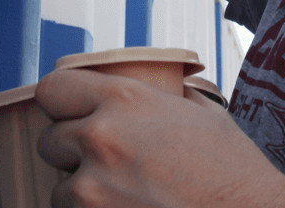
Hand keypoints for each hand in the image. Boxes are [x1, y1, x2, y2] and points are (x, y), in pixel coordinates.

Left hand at [35, 68, 284, 207]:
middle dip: (73, 151)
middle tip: (109, 162)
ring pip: (59, 188)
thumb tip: (159, 90)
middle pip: (50, 140)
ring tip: (127, 194)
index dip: (62, 103)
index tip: (70, 112)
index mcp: (126, 100)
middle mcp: (101, 139)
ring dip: (83, 191)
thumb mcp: (203, 113)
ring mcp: (91, 190)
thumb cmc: (234, 172)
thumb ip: (165, 98)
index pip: (53, 89)